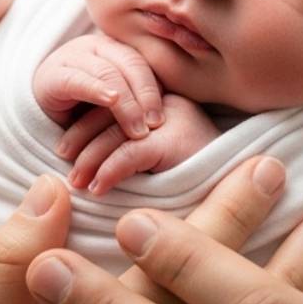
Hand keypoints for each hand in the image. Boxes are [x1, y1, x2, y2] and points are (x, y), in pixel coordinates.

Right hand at [32, 34, 165, 137]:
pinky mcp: (52, 74)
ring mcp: (71, 56)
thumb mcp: (113, 105)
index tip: (162, 119)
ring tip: (137, 130)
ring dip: (126, 104)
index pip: (140, 62)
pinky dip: (97, 89)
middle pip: (129, 65)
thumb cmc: (81, 111)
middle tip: (153, 126)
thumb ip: (135, 99)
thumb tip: (164, 116)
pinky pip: (79, 79)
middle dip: (144, 97)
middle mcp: (94, 45)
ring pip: (108, 73)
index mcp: (113, 48)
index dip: (153, 89)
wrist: (37, 114)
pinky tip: (111, 100)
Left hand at [57, 93, 219, 194]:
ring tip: (77, 182)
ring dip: (89, 159)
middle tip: (64, 164)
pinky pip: (131, 152)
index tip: (65, 149)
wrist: (238, 200)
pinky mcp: (178, 142)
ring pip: (117, 132)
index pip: (118, 103)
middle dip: (81, 138)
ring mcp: (177, 121)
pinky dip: (109, 171)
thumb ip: (133, 150)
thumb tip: (89, 159)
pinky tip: (98, 189)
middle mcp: (173, 105)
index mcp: (168, 104)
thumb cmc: (198, 192)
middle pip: (113, 113)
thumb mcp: (162, 162)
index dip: (86, 124)